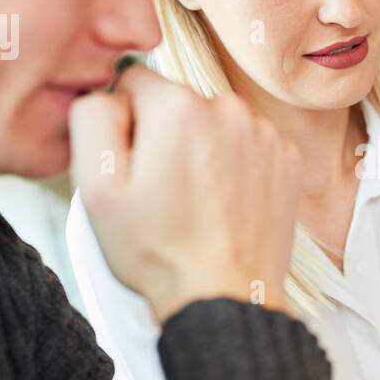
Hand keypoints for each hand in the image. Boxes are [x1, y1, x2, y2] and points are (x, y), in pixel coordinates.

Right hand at [69, 65, 300, 322]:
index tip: (134, 166)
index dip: (124, 124)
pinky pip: (247, 146)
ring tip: (196, 202)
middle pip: (177, 102)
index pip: (134, 82)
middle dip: (165, 135)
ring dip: (202, 150)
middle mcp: (228, 107)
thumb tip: (110, 91)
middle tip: (163, 190)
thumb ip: (92, 117)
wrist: (225, 296)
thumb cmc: (158, 250)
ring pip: (214, 124)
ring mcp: (264, 133)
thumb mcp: (95, 187)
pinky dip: (235, 167)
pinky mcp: (287, 159)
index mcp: (178, 106)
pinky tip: (224, 204)